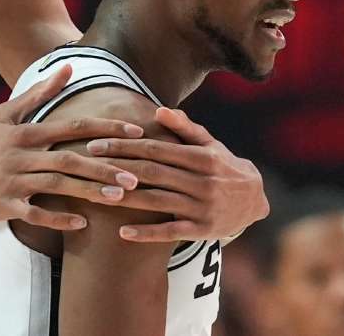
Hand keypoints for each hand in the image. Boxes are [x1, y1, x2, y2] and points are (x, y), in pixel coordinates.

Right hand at [0, 64, 144, 230]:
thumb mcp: (3, 115)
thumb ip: (38, 93)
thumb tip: (67, 67)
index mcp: (24, 132)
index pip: (72, 126)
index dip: (105, 128)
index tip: (135, 131)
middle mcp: (21, 155)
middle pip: (69, 159)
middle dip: (104, 167)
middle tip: (136, 176)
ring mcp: (13, 181)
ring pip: (57, 185)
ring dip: (89, 191)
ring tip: (117, 197)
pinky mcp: (4, 205)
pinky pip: (35, 214)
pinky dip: (59, 219)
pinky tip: (82, 224)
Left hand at [86, 106, 268, 241]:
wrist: (256, 199)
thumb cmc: (223, 166)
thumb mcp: (209, 144)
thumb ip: (184, 128)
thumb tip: (159, 110)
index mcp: (201, 157)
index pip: (156, 148)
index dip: (125, 146)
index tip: (97, 143)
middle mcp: (202, 181)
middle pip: (152, 172)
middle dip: (117, 166)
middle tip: (87, 163)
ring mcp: (202, 207)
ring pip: (157, 201)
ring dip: (125, 198)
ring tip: (95, 193)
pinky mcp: (203, 231)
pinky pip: (171, 232)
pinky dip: (147, 233)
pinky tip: (123, 232)